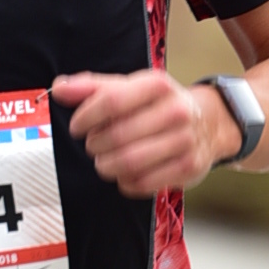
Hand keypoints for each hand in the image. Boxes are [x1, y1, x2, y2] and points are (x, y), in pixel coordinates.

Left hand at [53, 66, 230, 198]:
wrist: (209, 122)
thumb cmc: (158, 105)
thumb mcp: (129, 88)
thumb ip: (92, 87)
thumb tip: (59, 88)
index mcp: (157, 85)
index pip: (111, 101)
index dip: (86, 118)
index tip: (77, 127)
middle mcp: (175, 110)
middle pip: (117, 136)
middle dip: (95, 145)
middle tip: (93, 145)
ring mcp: (184, 141)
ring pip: (128, 162)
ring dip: (106, 166)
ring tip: (104, 161)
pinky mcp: (188, 167)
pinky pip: (142, 183)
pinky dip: (124, 182)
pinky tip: (124, 173)